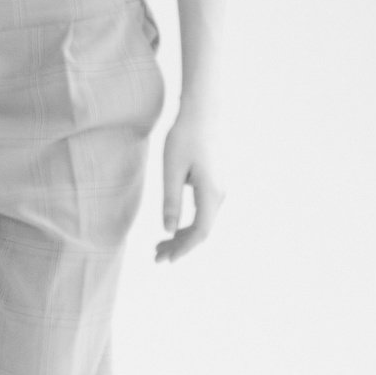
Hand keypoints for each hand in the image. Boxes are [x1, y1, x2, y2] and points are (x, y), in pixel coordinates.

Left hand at [156, 103, 223, 261]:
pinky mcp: (213, 184)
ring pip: (202, 222)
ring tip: (160, 245)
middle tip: (156, 257)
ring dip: (182, 236)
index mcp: (210, 194)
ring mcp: (218, 190)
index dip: (183, 249)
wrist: (202, 114)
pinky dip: (187, 224)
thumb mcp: (172, 170)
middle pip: (202, 231)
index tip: (166, 260)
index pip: (200, 232)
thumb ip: (171, 201)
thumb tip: (168, 230)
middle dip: (180, 247)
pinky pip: (203, 212)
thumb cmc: (185, 138)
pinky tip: (172, 227)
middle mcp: (219, 195)